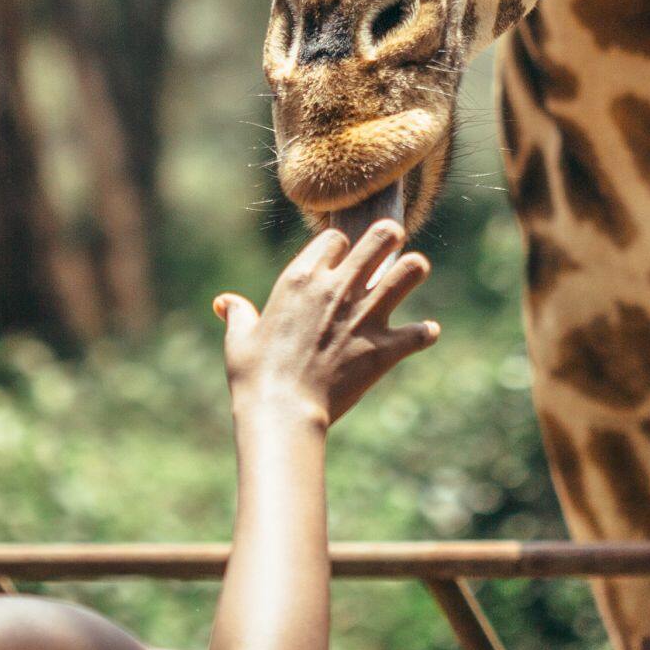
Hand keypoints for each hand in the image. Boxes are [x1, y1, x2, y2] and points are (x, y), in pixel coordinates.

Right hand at [218, 223, 436, 425]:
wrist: (282, 412)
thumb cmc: (255, 376)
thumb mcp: (239, 340)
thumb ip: (238, 315)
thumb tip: (225, 303)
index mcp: (301, 279)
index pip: (335, 238)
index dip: (340, 247)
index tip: (341, 260)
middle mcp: (337, 289)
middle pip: (381, 237)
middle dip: (389, 236)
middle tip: (392, 242)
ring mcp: (364, 316)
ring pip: (409, 271)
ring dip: (413, 270)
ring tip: (412, 273)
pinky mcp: (384, 348)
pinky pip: (420, 333)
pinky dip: (424, 333)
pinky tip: (424, 334)